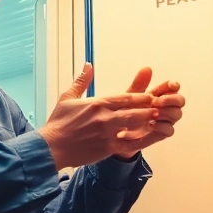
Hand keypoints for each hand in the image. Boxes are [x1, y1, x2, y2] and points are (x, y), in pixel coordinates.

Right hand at [38, 64, 184, 168]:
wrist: (51, 147)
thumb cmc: (58, 123)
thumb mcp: (68, 97)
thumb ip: (82, 81)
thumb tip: (88, 64)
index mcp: (97, 104)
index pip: (125, 97)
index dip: (141, 97)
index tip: (151, 95)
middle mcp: (105, 117)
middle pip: (134, 110)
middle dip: (149, 108)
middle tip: (161, 106)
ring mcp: (107, 133)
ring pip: (134, 125)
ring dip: (147, 121)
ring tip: (159, 119)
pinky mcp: (107, 148)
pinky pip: (129, 144)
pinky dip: (140, 140)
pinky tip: (148, 138)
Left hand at [113, 67, 183, 159]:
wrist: (118, 131)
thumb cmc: (126, 111)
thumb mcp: (130, 97)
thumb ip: (139, 84)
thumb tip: (147, 68)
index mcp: (160, 95)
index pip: (173, 88)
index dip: (174, 85)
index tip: (171, 85)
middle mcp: (166, 107)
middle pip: (180, 101)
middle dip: (171, 99)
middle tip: (157, 101)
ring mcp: (165, 121)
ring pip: (177, 114)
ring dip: (167, 112)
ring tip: (153, 112)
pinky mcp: (161, 134)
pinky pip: (170, 130)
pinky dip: (162, 126)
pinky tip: (151, 124)